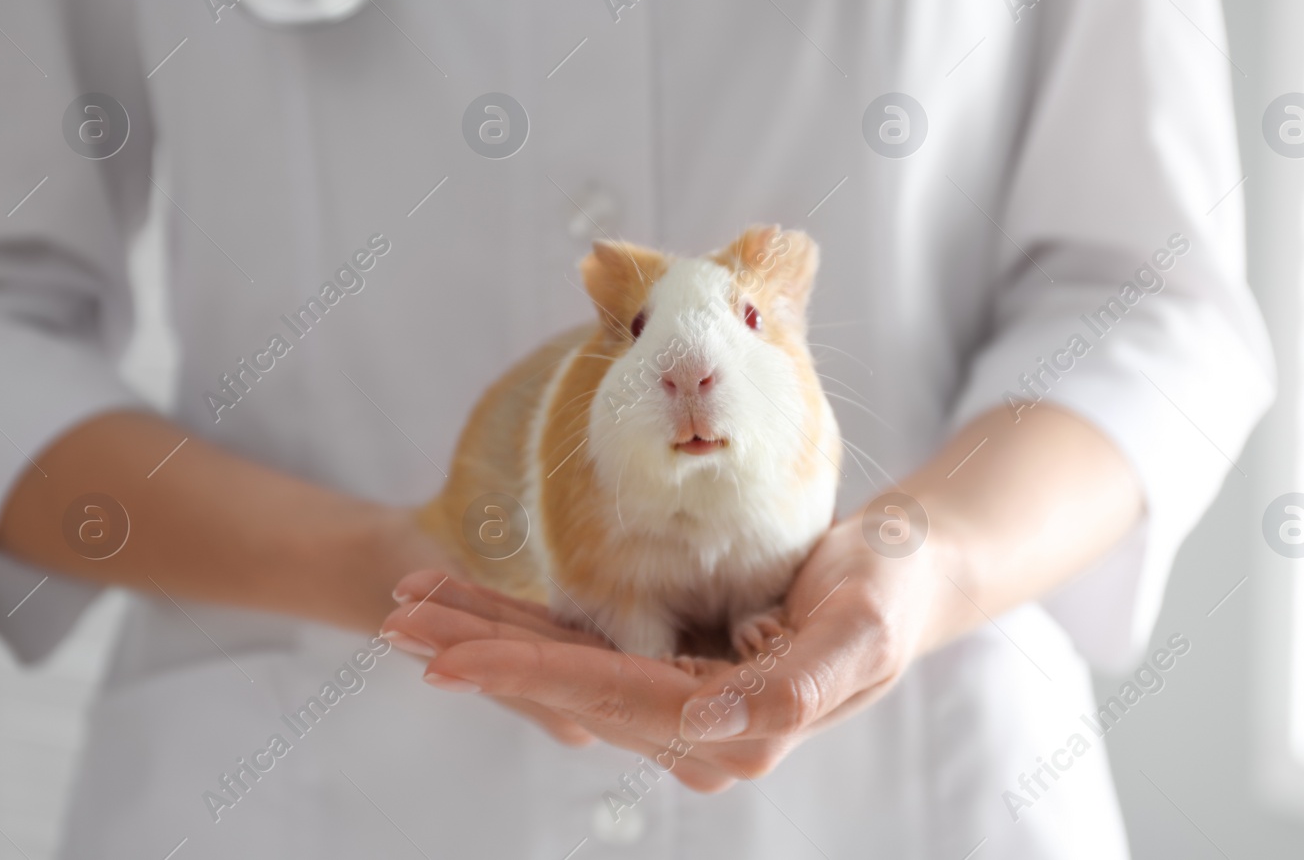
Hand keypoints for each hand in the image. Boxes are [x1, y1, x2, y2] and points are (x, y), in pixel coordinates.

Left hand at [381, 515, 949, 790]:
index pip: (606, 698)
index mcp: (736, 727)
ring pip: (567, 669)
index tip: (444, 654)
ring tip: (415, 607)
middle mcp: (698, 726)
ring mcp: (684, 700)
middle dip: (481, 651)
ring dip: (490, 637)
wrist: (908, 577)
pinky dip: (530, 627)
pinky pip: (591, 649)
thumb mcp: (859, 632)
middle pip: (568, 687)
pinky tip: (483, 612)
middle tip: (395, 617)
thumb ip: (794, 682)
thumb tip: (707, 724)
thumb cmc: (890, 595)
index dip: (522, 674)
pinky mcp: (678, 669)